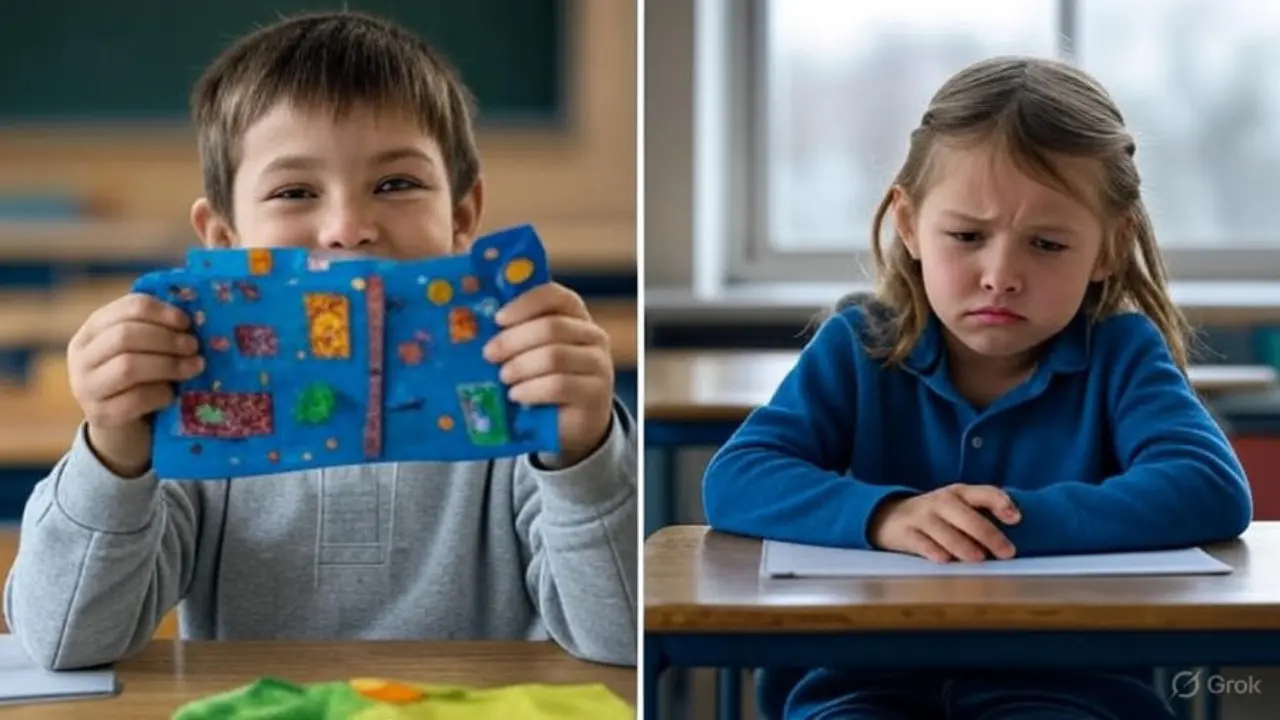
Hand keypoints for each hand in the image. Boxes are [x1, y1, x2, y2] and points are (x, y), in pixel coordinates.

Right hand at [68, 294, 203, 477]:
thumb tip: (194, 316)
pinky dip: (161, 394)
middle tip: (194, 346)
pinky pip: (135, 399)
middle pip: (125, 336)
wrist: (124, 426)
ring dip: (169, 365)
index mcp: (92, 330)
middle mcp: (81, 356)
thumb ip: (158, 330)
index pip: (127, 308)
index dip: (161, 312)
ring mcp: (85, 387)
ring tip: (194, 367)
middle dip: (167, 339)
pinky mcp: (100, 415)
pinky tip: (173, 394)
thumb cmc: (141, 378)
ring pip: (128, 367)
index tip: (187, 322)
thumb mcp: (144, 349)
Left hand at [484, 282, 613, 467]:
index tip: (498, 319)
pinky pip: (558, 385)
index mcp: (575, 316)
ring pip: (554, 357)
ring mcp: (598, 365)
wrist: (574, 421)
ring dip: (521, 367)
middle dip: (514, 340)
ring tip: (503, 377)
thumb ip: (516, 335)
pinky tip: (516, 394)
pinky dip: (531, 389)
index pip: (555, 296)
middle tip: (489, 354)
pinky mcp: (595, 394)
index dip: (525, 304)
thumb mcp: (532, 352)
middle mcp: (593, 336)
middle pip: (551, 327)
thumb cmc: (545, 379)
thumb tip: (475, 326)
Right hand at [868, 484, 1020, 562]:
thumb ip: (982, 512)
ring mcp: (921, 517)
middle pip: (967, 516)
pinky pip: (921, 543)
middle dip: (989, 534)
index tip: (1016, 519)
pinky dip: (934, 551)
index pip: (984, 492)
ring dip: (964, 546)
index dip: (1001, 503)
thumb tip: (1015, 526)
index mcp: (958, 493)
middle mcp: (940, 502)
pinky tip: (945, 560)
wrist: (888, 517)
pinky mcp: (905, 533)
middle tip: (1006, 552)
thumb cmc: (934, 515)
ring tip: (978, 558)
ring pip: (945, 532)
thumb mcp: (956, 506)